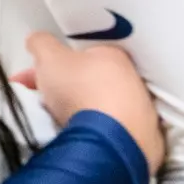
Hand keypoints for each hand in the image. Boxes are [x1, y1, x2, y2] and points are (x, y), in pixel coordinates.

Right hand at [12, 32, 163, 174]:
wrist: (108, 141)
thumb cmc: (80, 93)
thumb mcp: (50, 58)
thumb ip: (42, 44)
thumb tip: (37, 40)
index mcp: (115, 56)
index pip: (84, 55)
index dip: (57, 65)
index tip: (39, 77)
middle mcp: (135, 82)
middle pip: (93, 82)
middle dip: (68, 90)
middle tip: (43, 103)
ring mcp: (144, 113)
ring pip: (106, 109)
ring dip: (84, 114)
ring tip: (60, 127)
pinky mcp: (146, 143)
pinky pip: (116, 135)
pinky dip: (99, 136)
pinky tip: (83, 141)